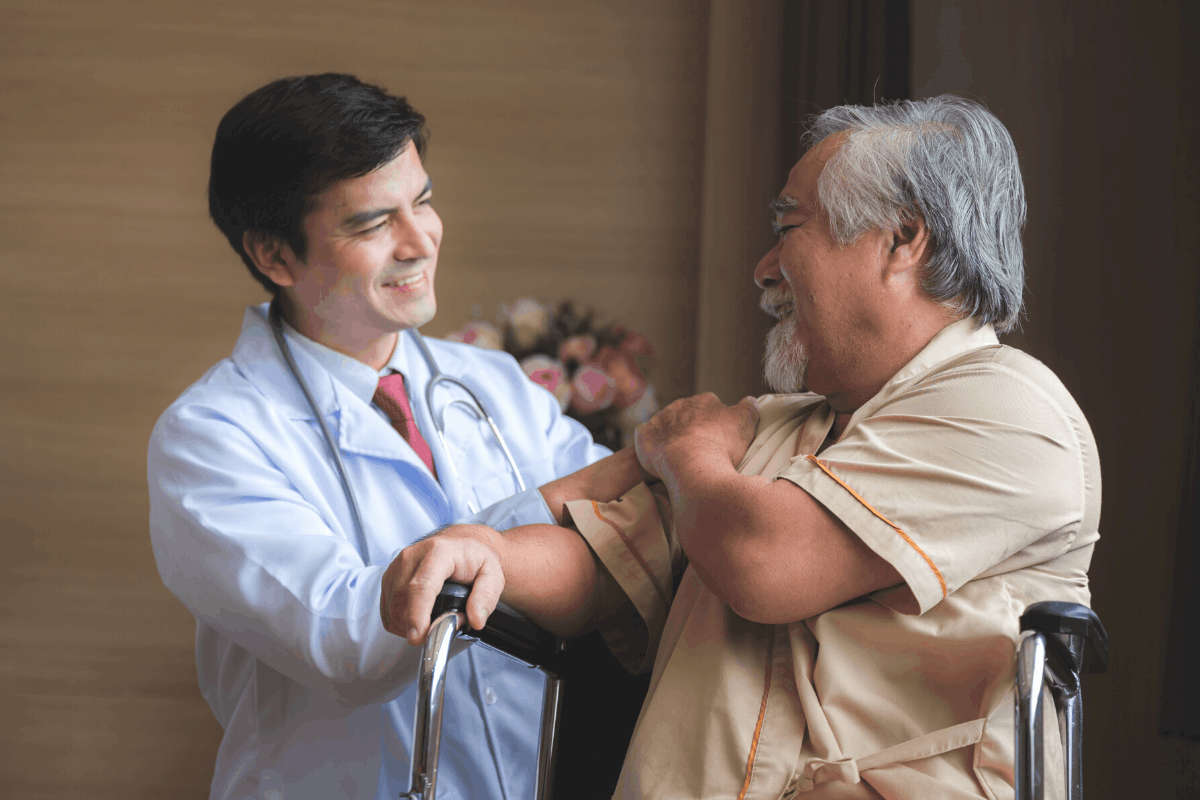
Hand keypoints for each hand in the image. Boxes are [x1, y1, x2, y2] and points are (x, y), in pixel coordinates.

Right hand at [380, 524, 505, 645]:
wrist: (460, 547)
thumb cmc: (474, 560)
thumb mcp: (492, 575)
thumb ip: (486, 597)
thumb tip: (475, 619)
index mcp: (439, 552)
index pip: (421, 586)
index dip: (416, 614)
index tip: (418, 636)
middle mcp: (413, 556)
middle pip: (402, 601)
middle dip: (416, 626)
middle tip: (440, 629)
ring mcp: (397, 566)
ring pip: (391, 608)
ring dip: (407, 625)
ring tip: (432, 620)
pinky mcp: (389, 577)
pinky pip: (386, 610)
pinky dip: (399, 622)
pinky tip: (417, 618)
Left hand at [634, 393, 758, 480]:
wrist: (692, 464)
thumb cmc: (722, 445)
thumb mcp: (746, 424)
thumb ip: (749, 409)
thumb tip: (751, 400)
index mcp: (705, 401)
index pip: (710, 406)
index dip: (714, 423)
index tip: (716, 437)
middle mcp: (680, 405)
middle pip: (686, 415)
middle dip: (691, 427)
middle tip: (698, 448)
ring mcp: (660, 419)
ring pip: (666, 425)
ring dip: (671, 435)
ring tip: (679, 456)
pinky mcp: (644, 435)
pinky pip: (646, 437)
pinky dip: (650, 445)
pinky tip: (658, 457)